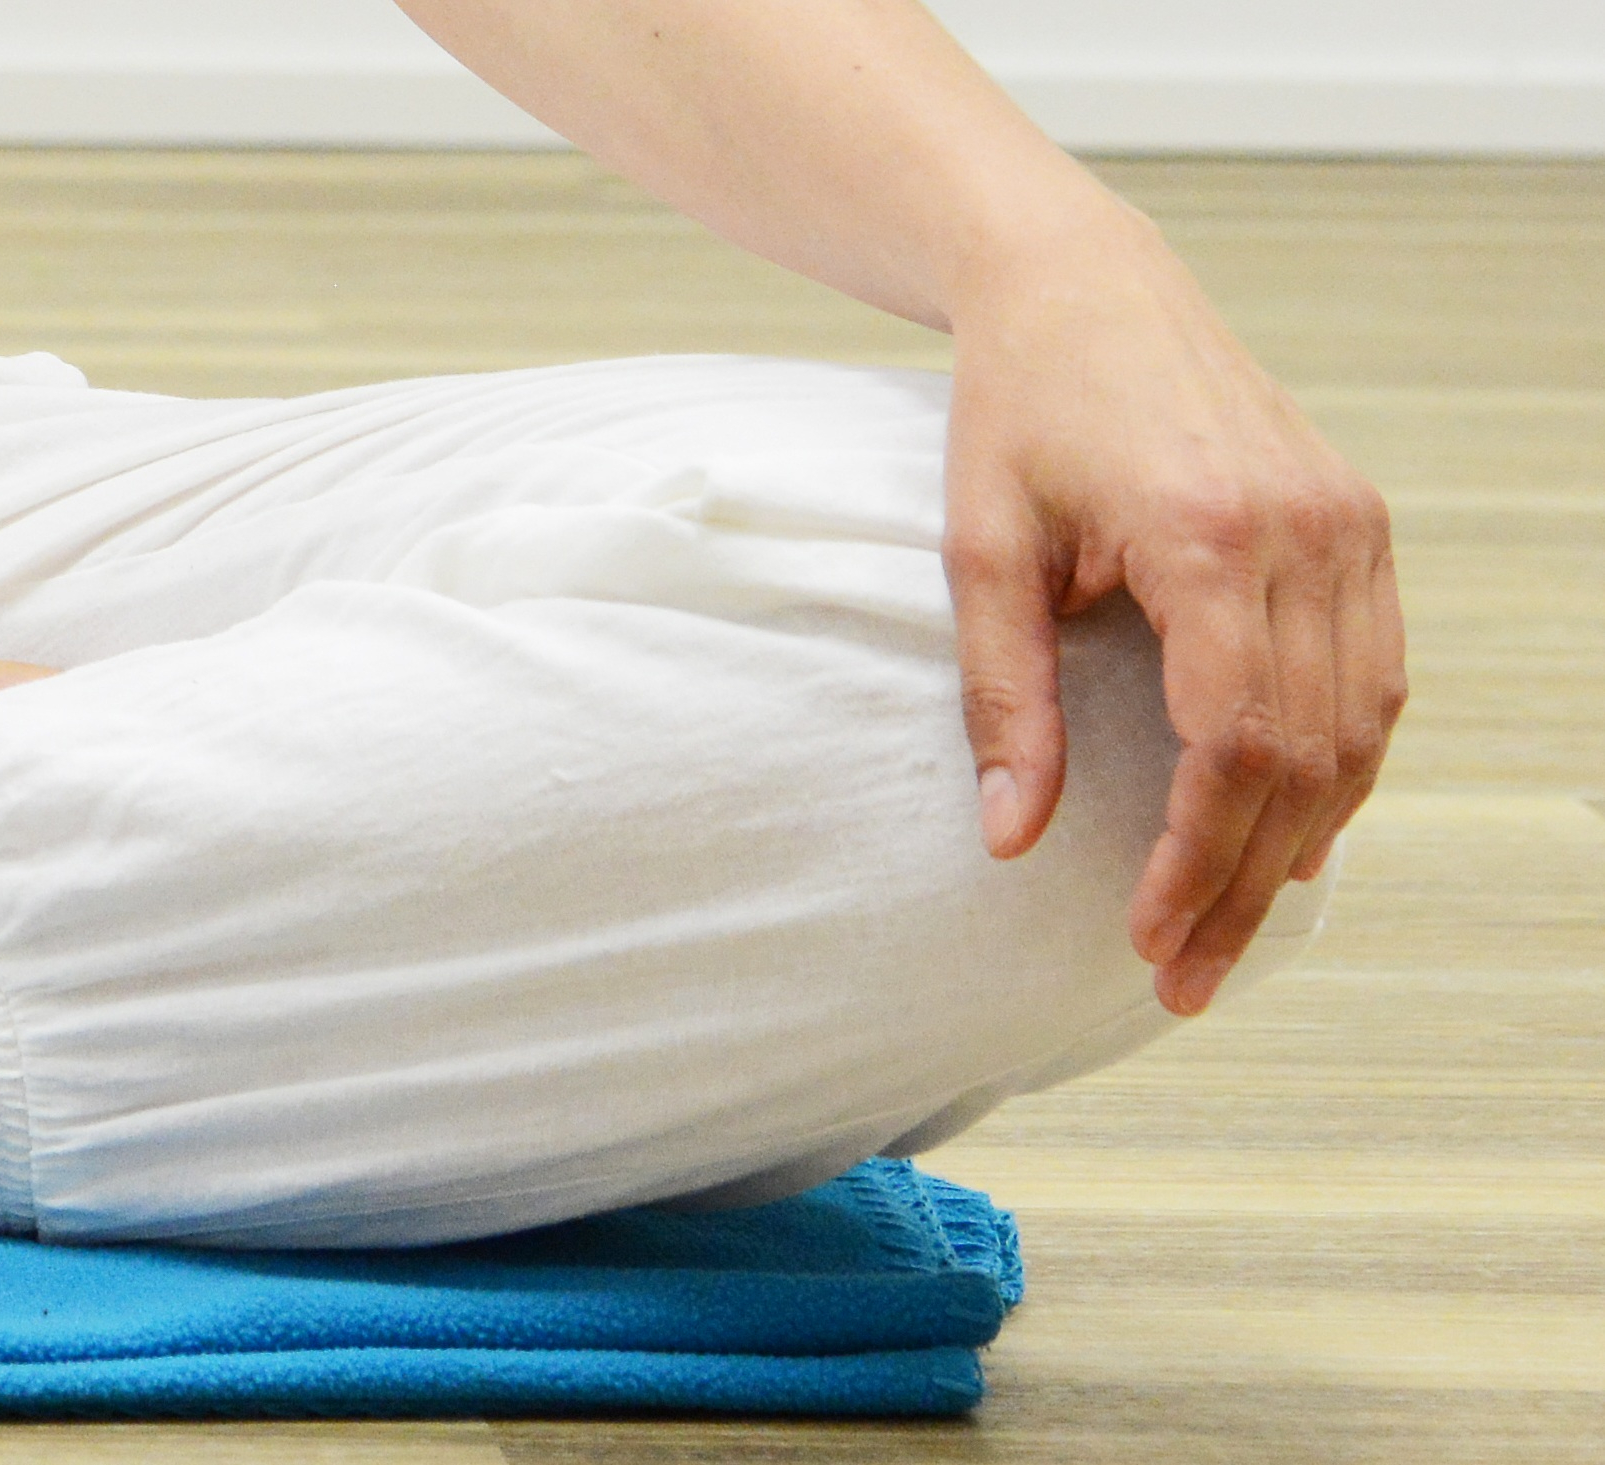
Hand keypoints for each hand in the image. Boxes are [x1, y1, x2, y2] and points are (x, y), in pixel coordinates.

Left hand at [942, 252, 1401, 1016]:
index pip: (1233, 743)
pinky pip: (1374, 676)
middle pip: (1304, 755)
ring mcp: (1349, 527)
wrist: (1083, 286)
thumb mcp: (982, 551)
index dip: (1195, 857)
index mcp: (1211, 536)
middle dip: (1242, 881)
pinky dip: (1336, 766)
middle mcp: (1308, 533)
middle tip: (1180, 976)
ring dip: (1297, 840)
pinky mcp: (1358, 525)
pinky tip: (1282, 833)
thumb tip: (1011, 840)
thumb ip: (1003, 698)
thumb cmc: (1015, 411)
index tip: (1143, 938)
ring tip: (1223, 928)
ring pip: (1359, 728)